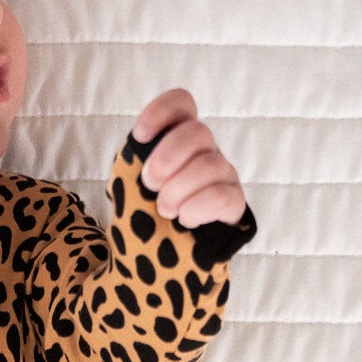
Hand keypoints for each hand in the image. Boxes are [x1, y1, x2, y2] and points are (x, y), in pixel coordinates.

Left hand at [129, 89, 248, 229]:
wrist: (151, 258)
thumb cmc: (141, 215)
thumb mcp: (127, 182)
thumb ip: (132, 157)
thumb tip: (141, 140)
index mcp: (176, 140)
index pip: (182, 104)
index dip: (162, 112)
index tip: (140, 138)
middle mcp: (204, 152)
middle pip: (198, 132)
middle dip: (167, 158)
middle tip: (149, 184)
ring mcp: (223, 176)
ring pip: (211, 165)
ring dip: (178, 190)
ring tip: (164, 210)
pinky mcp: (233, 205)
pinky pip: (223, 196)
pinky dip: (197, 208)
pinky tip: (185, 219)